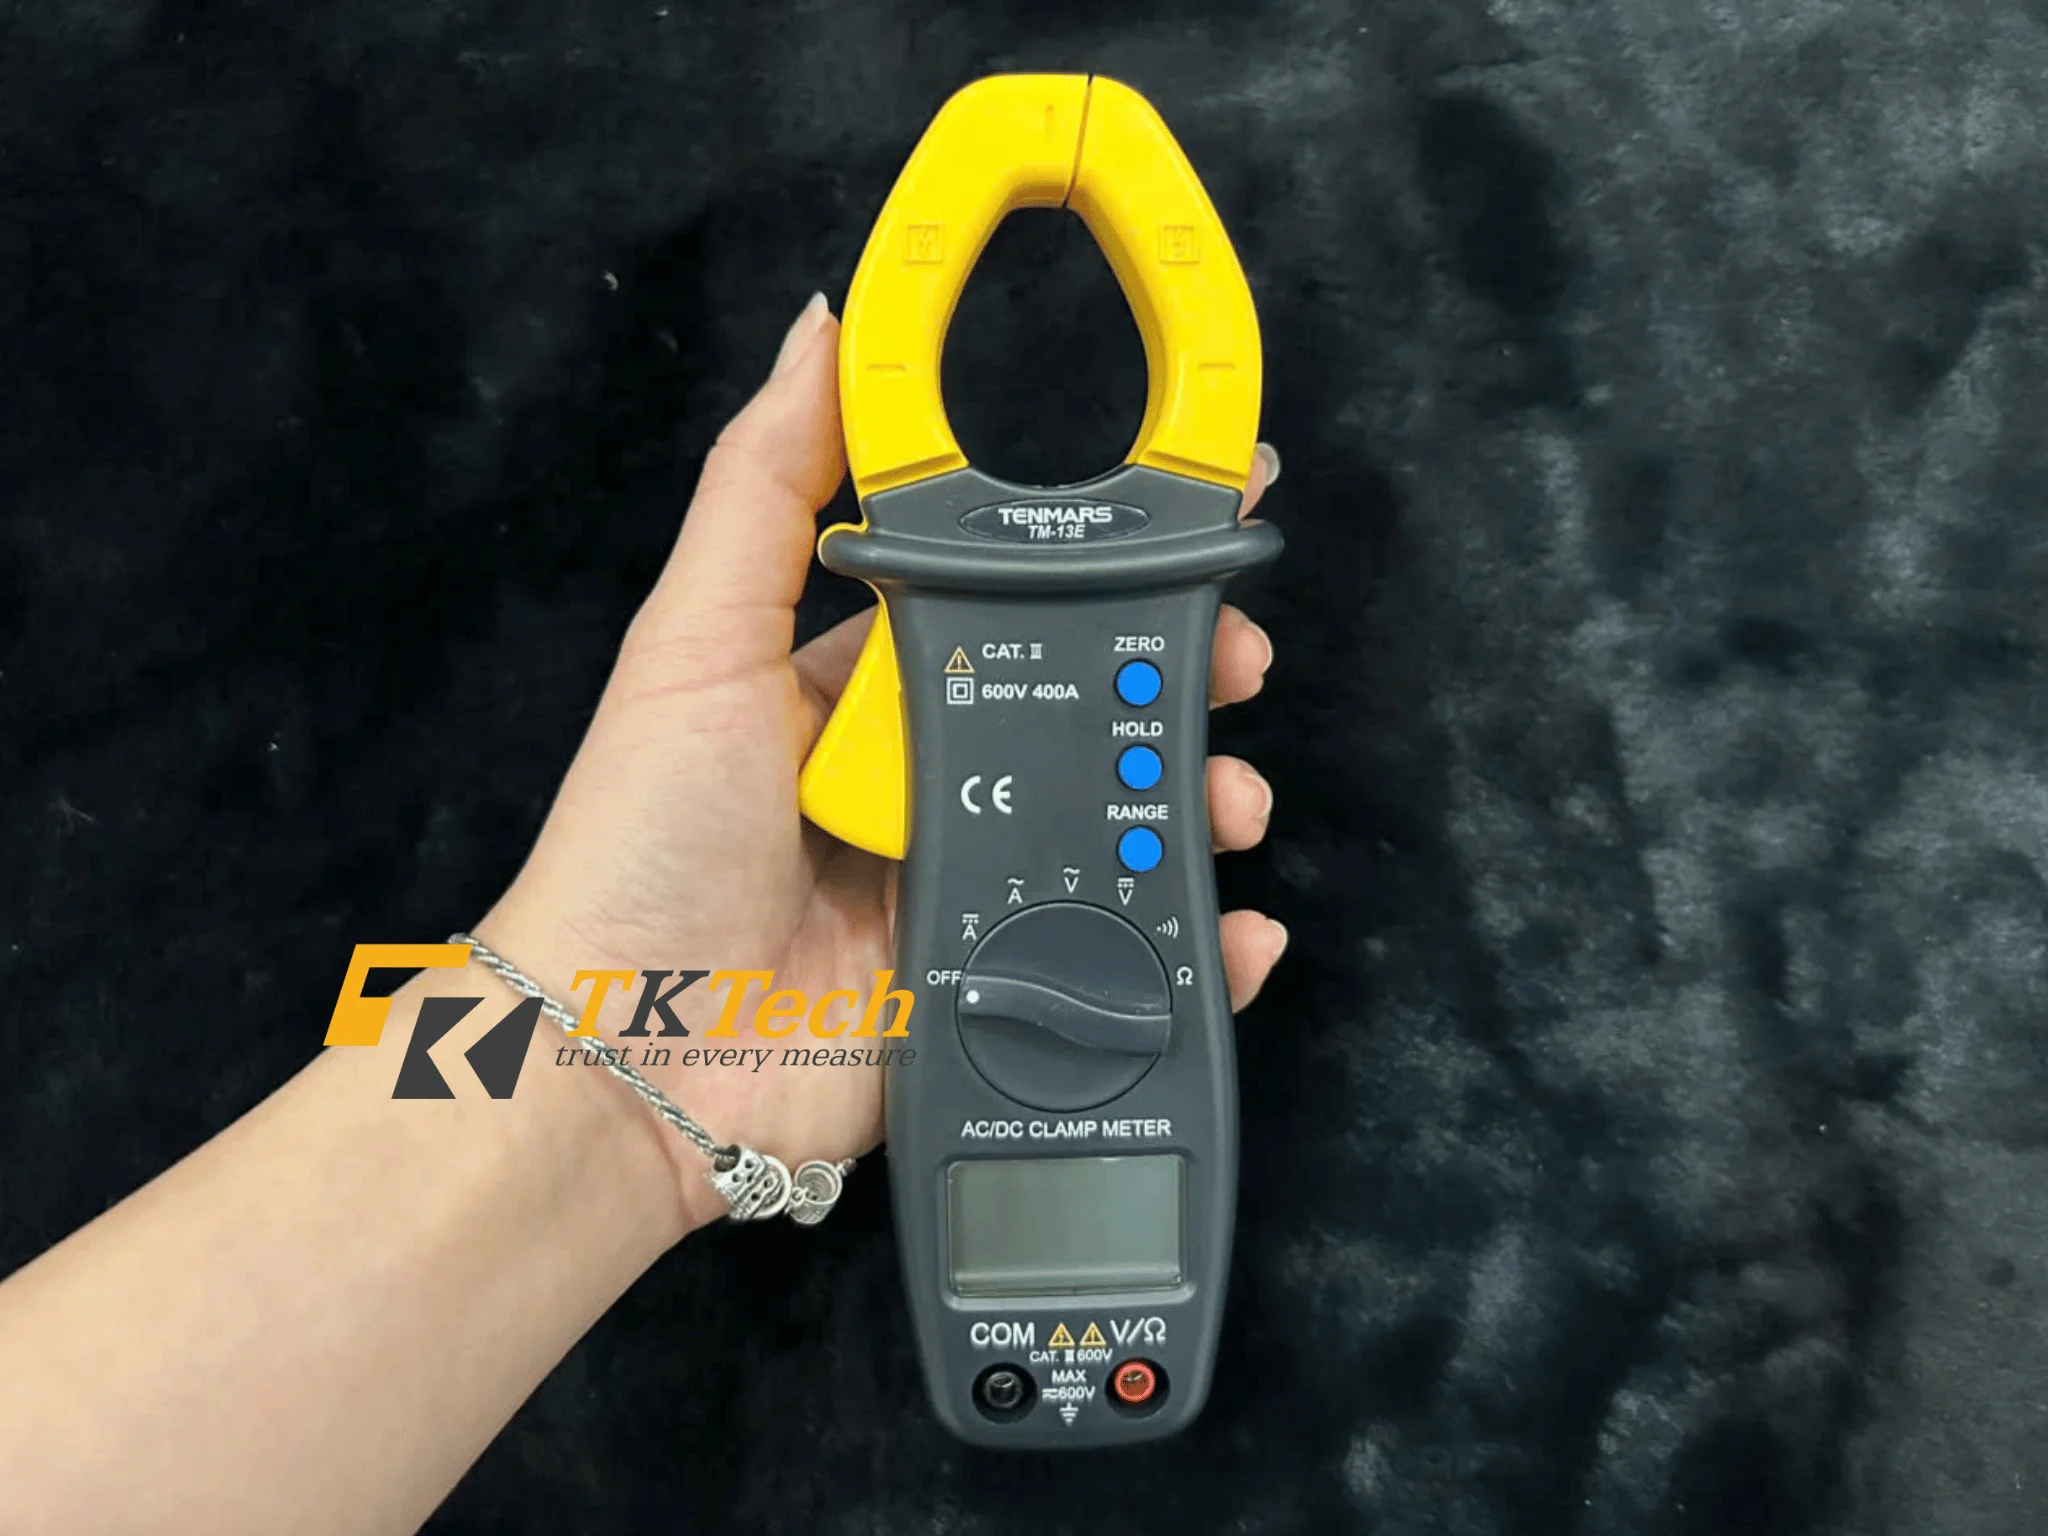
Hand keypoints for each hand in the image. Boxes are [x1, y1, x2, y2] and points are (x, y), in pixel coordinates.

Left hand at [478, 293, 1287, 1230]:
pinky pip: (1119, 959)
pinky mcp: (995, 988)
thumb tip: (824, 321)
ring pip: (1120, 828)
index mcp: (866, 689)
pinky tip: (1239, 929)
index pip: (1011, 606)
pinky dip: (1195, 950)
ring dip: (1200, 805)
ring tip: (1231, 796)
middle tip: (1237, 665)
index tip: (1194, 524)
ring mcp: (969, 889)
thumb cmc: (649, 835)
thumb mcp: (697, 637)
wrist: (633, 1056)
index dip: (1103, 569)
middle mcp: (928, 783)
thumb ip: (767, 482)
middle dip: (1179, 680)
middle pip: (1087, 713)